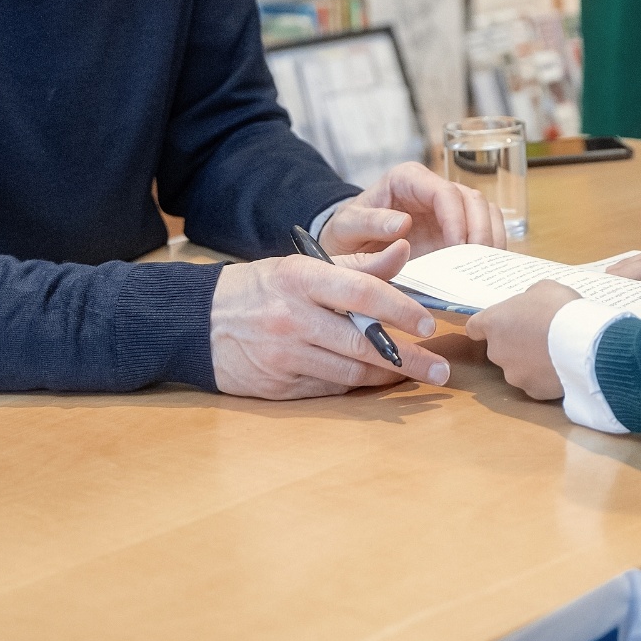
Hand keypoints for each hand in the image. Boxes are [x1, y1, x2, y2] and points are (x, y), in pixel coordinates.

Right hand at [209, 242, 449, 398]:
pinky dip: (357, 387)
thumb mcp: (302, 266)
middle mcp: (291, 318)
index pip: (361, 292)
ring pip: (350, 372)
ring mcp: (284, 356)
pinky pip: (329, 390)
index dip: (400, 309)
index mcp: (299, 279)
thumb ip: (357, 264)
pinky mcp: (278, 387)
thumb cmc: (261, 289)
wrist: (199, 323)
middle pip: (362, 342)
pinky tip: (378, 382)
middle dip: (409, 359)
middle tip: (441, 370)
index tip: (429, 324)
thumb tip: (404, 250)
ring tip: (417, 376)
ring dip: (388, 376)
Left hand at [319, 160, 504, 257]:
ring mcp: (447, 209)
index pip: (443, 191)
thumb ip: (369, 223)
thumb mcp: (347, 227)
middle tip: (477, 263)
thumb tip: (402, 224)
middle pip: (472, 200)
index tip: (457, 247)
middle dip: (480, 230)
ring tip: (484, 268)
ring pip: (485, 212)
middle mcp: (432, 189)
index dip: (456, 218)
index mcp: (407, 179)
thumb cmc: (347, 232)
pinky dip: (489, 248)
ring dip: (490, 239)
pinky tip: (485, 269)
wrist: (348, 246)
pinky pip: (484, 230)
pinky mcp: (456, 229)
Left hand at [465, 280, 580, 399]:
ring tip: (556, 353)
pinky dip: (545, 377)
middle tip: (540, 336)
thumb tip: (529, 309)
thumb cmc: (559, 308)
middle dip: (515, 344)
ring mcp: (513, 374)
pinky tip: (563, 368)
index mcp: (494, 322)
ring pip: (518, 368)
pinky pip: (536, 383)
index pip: (474, 327)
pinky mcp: (532, 392)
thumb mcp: (543, 289)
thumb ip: (528, 300)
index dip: (485, 327)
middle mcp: (497, 351)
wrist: (583, 342)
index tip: (498, 326)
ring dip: (530, 362)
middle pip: (499, 348)